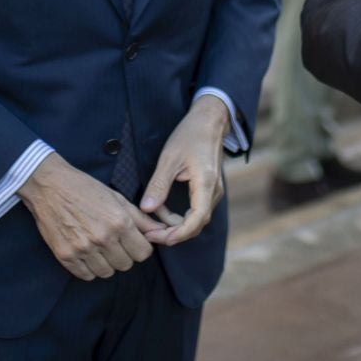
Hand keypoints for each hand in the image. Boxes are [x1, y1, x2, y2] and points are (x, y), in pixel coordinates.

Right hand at [18, 155, 165, 280]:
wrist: (49, 186)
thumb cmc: (85, 188)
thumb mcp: (117, 198)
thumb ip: (140, 218)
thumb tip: (160, 230)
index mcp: (119, 222)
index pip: (143, 253)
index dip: (139, 247)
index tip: (131, 241)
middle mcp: (103, 238)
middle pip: (126, 265)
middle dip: (123, 255)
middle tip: (113, 243)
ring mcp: (83, 249)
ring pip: (107, 273)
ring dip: (106, 263)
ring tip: (98, 247)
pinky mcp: (65, 256)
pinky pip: (86, 275)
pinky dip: (88, 268)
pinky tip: (85, 253)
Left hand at [139, 94, 230, 245]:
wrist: (209, 122)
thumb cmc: (190, 135)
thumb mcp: (169, 158)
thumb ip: (158, 185)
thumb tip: (146, 209)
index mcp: (206, 184)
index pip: (197, 219)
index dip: (179, 233)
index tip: (159, 238)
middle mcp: (214, 191)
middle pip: (196, 224)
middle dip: (173, 232)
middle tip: (149, 233)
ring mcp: (213, 192)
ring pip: (195, 218)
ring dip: (174, 222)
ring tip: (151, 218)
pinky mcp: (208, 190)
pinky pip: (195, 209)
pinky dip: (178, 214)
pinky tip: (161, 208)